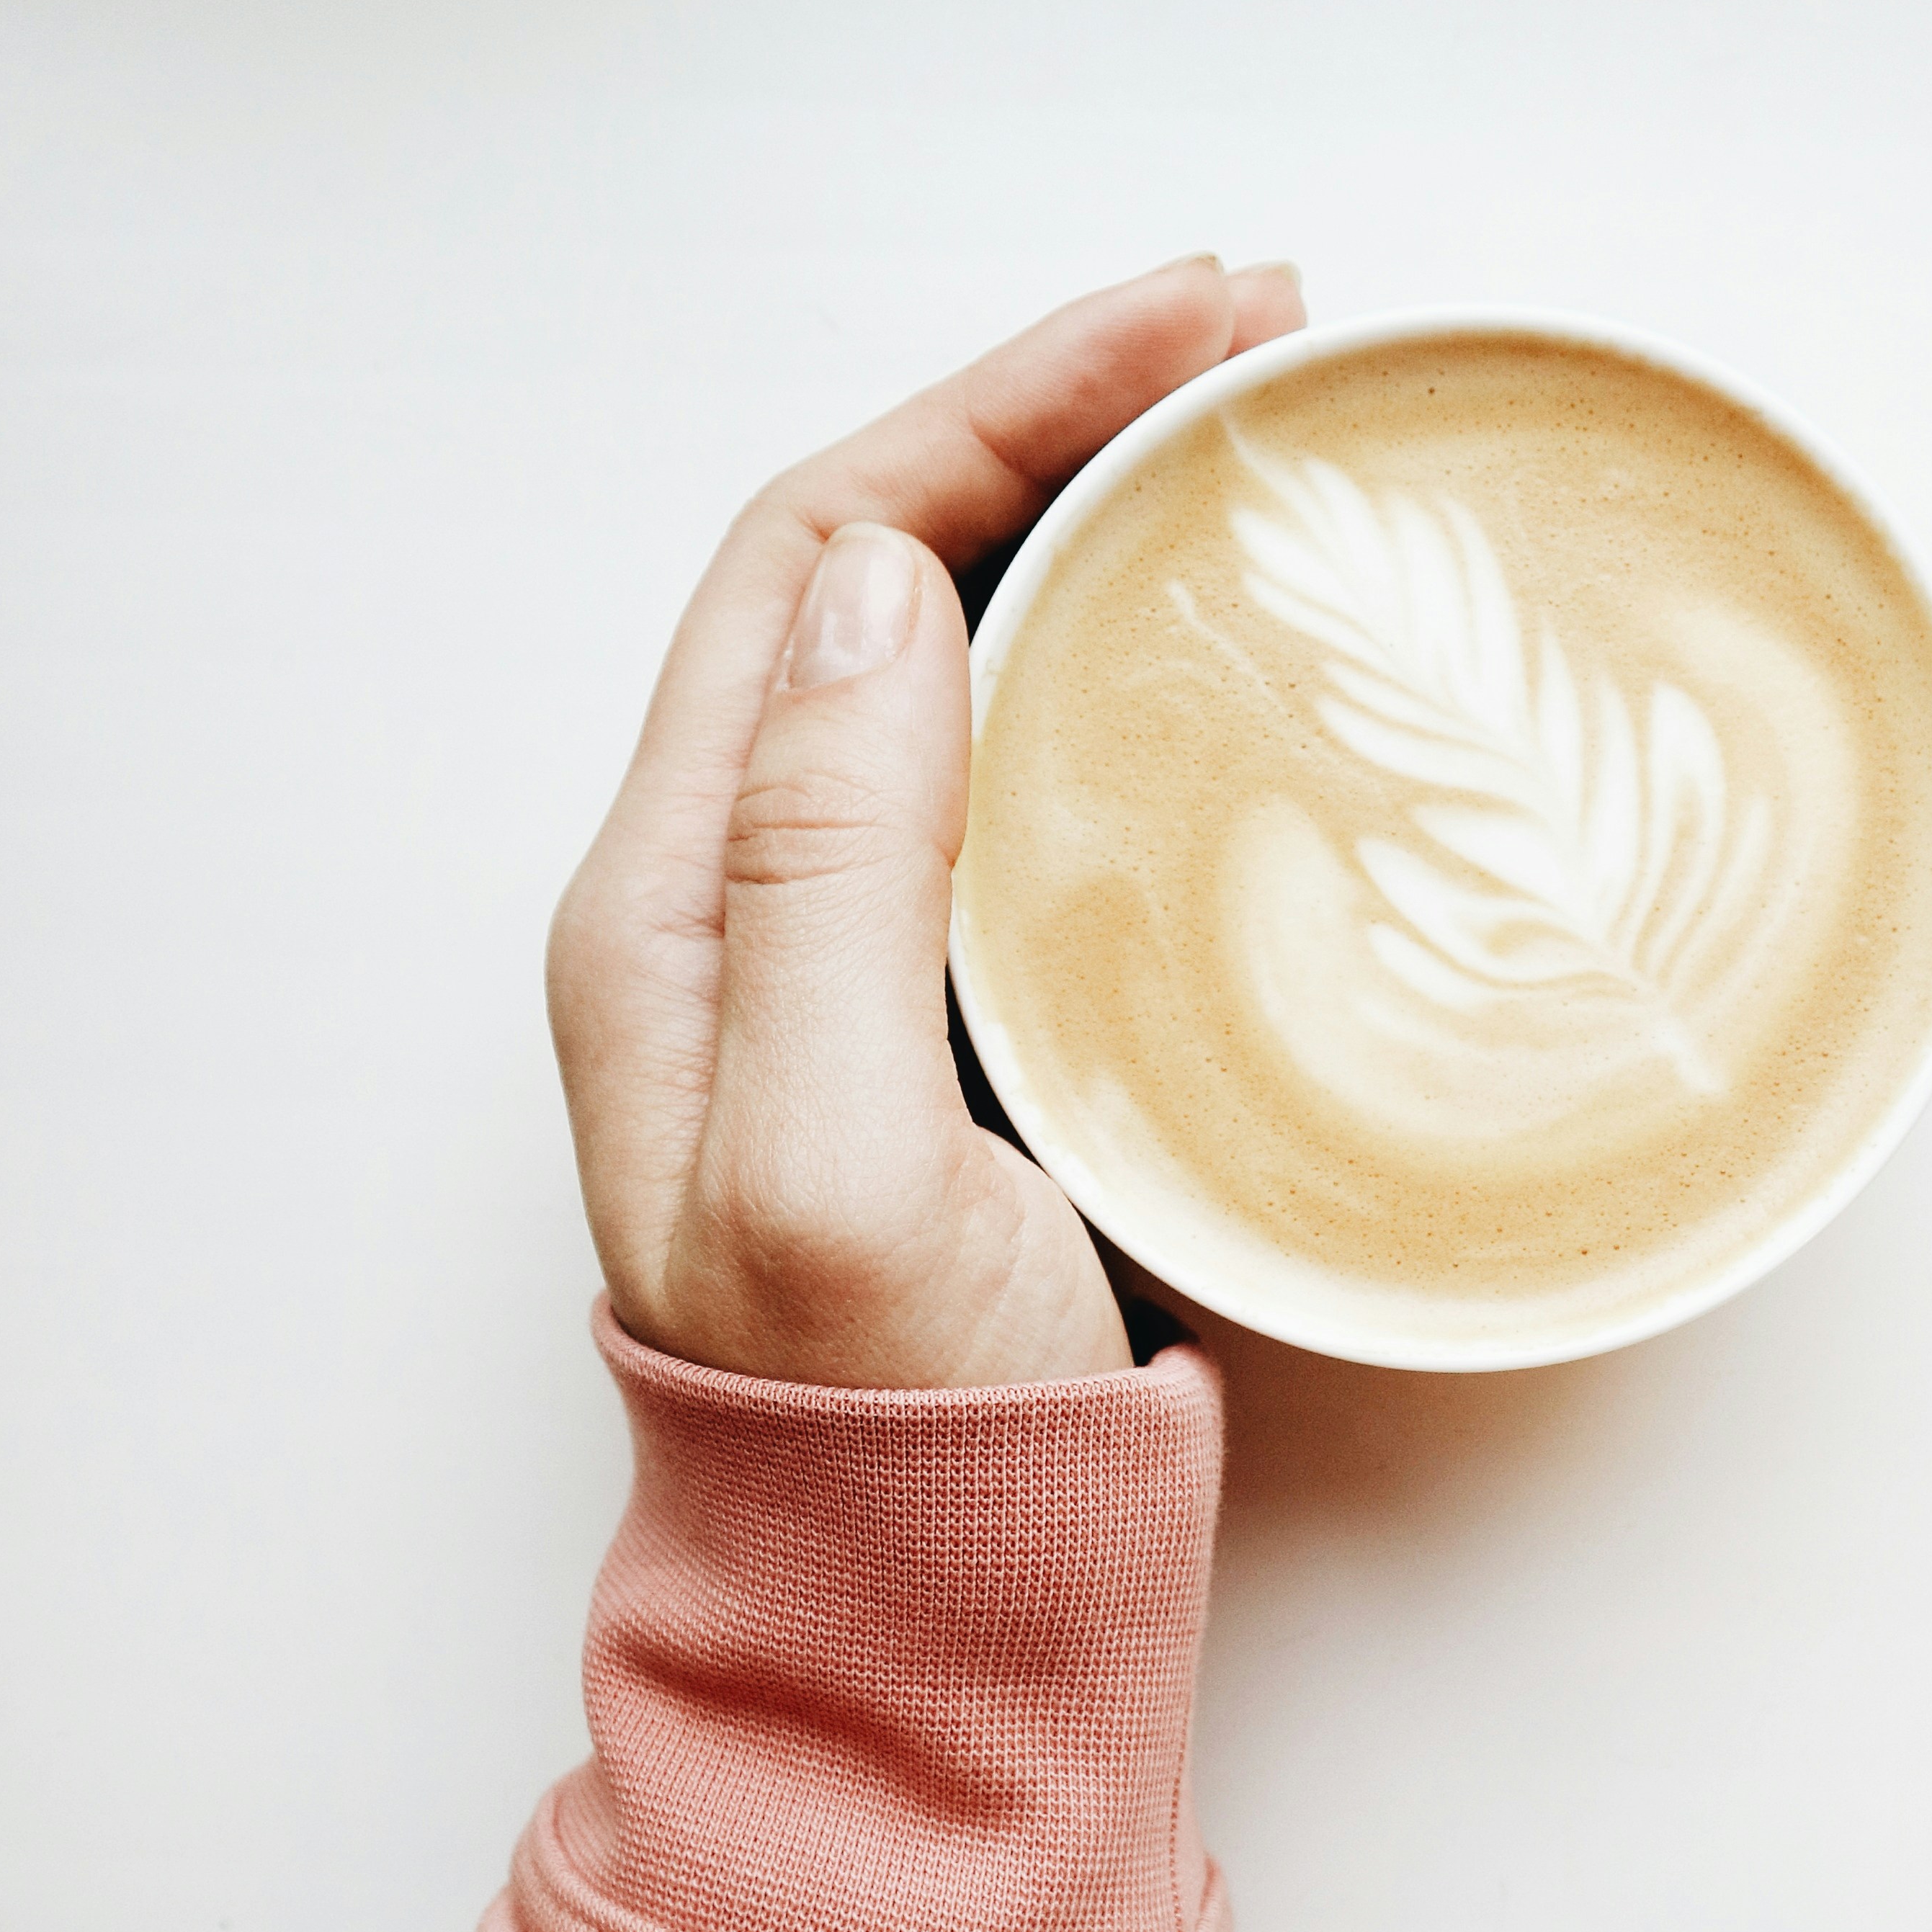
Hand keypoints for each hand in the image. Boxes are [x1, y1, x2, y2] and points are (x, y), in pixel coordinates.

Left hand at [548, 255, 1307, 1388]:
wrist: (927, 1609)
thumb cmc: (888, 1432)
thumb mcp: (831, 1163)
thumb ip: (826, 879)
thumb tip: (894, 592)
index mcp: (677, 903)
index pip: (819, 558)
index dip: (993, 403)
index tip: (1184, 323)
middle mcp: (748, 893)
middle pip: (888, 574)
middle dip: (1057, 419)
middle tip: (1253, 342)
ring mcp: (858, 943)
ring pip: (963, 662)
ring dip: (1093, 524)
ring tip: (1249, 442)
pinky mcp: (961, 999)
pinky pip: (1027, 778)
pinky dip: (1120, 670)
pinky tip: (1213, 648)